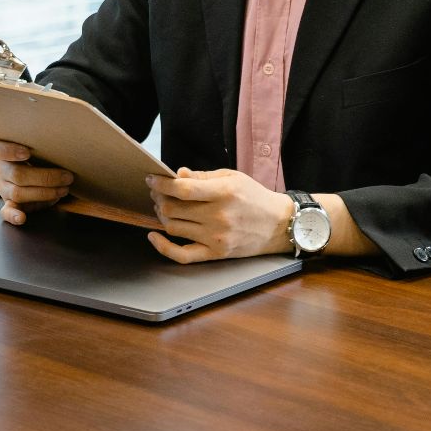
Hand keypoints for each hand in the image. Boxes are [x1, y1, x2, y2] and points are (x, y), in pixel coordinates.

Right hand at [0, 139, 73, 224]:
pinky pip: (6, 212)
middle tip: (67, 177)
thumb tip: (61, 144)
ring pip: (18, 193)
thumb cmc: (41, 157)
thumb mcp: (39, 147)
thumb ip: (41, 145)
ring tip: (63, 190)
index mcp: (2, 151)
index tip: (27, 153)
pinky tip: (21, 218)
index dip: (9, 151)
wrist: (39, 173)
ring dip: (44, 193)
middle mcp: (0, 169)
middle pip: (17, 174)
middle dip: (45, 177)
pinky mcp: (8, 203)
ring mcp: (3, 188)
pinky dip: (13, 215)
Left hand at [144, 167, 293, 262]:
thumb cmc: (255, 197)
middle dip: (159, 198)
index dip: (161, 184)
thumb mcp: (232, 177)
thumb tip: (178, 174)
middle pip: (173, 209)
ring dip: (162, 216)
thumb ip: (202, 176)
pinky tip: (154, 236)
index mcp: (223, 193)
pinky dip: (163, 247)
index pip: (182, 189)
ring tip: (163, 207)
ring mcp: (216, 238)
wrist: (279, 225)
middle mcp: (218, 217)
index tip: (152, 179)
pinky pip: (182, 255)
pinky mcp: (216, 253)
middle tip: (157, 192)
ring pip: (173, 227)